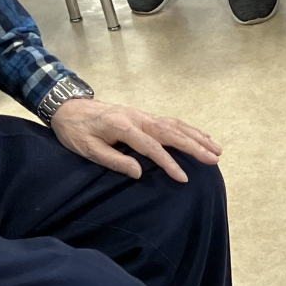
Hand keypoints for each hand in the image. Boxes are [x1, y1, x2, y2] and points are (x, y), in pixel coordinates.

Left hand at [50, 98, 222, 182]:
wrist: (68, 107)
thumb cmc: (76, 131)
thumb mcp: (88, 149)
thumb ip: (114, 160)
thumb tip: (139, 172)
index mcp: (123, 126)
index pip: (152, 147)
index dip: (169, 163)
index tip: (184, 178)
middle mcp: (138, 118)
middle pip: (172, 133)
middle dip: (195, 147)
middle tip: (214, 159)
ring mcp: (143, 115)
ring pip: (176, 125)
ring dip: (198, 137)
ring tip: (217, 149)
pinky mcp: (144, 115)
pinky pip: (171, 122)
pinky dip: (189, 129)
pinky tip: (202, 136)